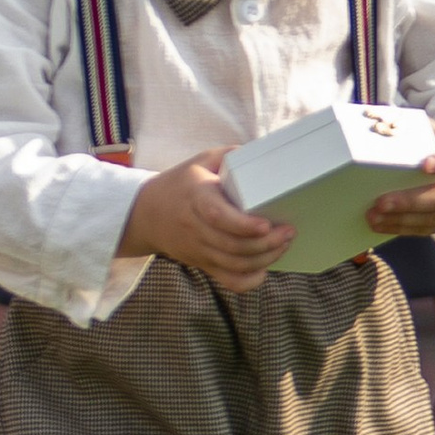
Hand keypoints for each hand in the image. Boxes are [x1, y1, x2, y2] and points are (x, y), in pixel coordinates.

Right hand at [119, 150, 295, 292]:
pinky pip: (228, 281)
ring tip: (284, 244)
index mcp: (195, 197)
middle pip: (232, 246)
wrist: (146, 214)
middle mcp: (196, 228)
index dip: (243, 225)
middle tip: (288, 232)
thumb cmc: (180, 184)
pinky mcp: (203, 263)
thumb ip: (230, 156)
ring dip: (264, 258)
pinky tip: (265, 268)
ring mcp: (199, 250)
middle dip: (266, 244)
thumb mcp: (200, 161)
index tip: (266, 224)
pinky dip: (250, 280)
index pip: (217, 216)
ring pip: (234, 265)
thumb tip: (262, 153)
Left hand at [369, 127, 434, 239]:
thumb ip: (418, 131)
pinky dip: (401, 228)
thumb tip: (384, 126)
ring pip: (433, 218)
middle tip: (380, 202)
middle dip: (409, 201)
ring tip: (374, 216)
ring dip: (401, 219)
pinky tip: (380, 225)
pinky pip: (427, 230)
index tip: (424, 164)